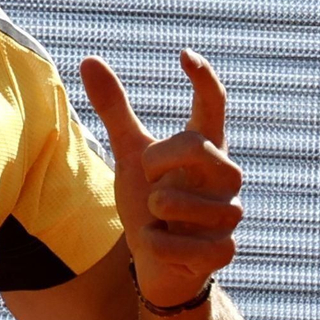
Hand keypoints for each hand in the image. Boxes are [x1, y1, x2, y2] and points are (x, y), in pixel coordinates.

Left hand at [80, 49, 243, 308]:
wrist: (162, 265)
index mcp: (207, 148)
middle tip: (149, 179)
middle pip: (195, 147)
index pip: (214, 105)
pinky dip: (153, 245)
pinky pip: (171, 244)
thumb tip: (89, 58)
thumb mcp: (132, 155)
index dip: (204, 79)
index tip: (185, 55)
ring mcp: (230, 215)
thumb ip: (116, 110)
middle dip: (157, 162)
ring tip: (159, 219)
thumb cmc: (151, 202)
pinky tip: (162, 245)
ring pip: (174, 203)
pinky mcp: (224, 252)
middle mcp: (226, 177)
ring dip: (151, 213)